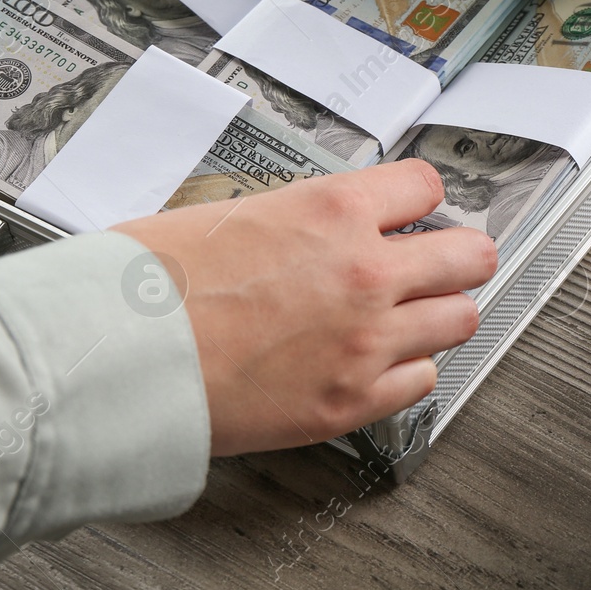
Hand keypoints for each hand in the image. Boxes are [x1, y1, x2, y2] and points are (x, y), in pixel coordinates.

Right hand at [113, 159, 495, 456]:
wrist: (121, 359)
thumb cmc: (149, 287)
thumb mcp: (226, 214)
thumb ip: (294, 219)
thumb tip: (310, 226)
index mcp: (331, 211)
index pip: (425, 186)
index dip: (418, 199)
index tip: (414, 212)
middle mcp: (364, 273)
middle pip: (469, 256)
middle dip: (456, 257)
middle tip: (438, 263)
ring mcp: (366, 342)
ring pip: (459, 321)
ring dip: (436, 315)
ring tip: (406, 316)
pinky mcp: (351, 403)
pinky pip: (423, 382)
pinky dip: (405, 372)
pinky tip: (375, 363)